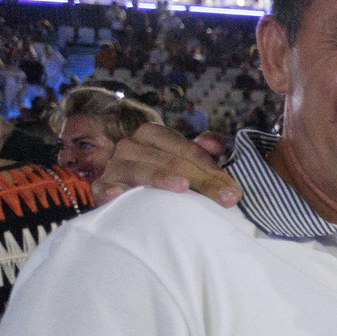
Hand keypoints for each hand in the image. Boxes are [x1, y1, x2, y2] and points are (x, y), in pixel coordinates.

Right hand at [92, 123, 239, 207]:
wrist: (126, 201)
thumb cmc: (163, 178)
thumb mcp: (184, 161)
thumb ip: (202, 151)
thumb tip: (215, 145)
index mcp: (152, 134)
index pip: (187, 150)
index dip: (213, 170)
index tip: (234, 191)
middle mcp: (131, 145)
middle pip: (171, 161)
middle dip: (203, 180)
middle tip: (227, 199)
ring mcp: (115, 166)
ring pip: (142, 169)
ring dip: (162, 178)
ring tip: (183, 187)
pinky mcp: (102, 188)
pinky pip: (108, 188)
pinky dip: (114, 191)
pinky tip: (121, 195)